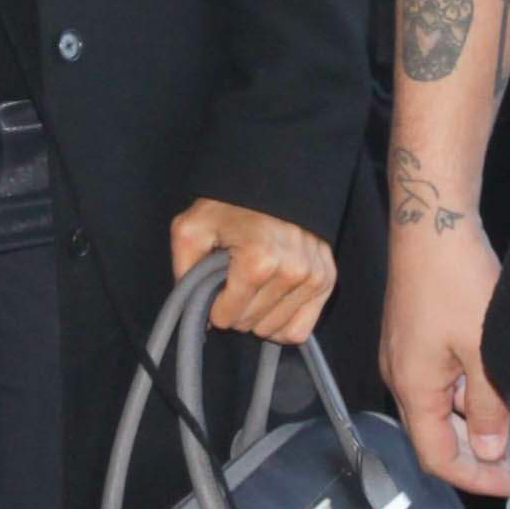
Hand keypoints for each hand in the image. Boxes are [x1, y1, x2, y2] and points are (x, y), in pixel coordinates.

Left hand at [169, 198, 335, 344]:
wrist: (272, 179)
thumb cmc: (229, 205)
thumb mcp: (191, 229)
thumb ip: (184, 270)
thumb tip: (196, 311)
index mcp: (258, 261)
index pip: (228, 317)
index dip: (214, 307)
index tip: (215, 287)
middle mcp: (292, 272)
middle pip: (251, 324)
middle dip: (236, 310)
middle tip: (234, 281)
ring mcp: (313, 277)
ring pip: (275, 329)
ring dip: (259, 316)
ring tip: (254, 285)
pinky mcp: (326, 280)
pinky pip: (301, 329)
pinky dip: (284, 323)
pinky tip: (272, 304)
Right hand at [381, 214, 509, 495]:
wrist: (431, 224)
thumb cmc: (456, 283)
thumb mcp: (485, 351)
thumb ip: (488, 406)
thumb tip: (491, 451)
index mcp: (412, 388)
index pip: (436, 456)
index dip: (474, 478)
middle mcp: (398, 378)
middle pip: (431, 436)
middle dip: (473, 455)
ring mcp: (401, 357)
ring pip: (434, 410)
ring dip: (469, 424)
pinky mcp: (410, 338)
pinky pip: (434, 384)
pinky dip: (462, 397)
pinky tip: (492, 386)